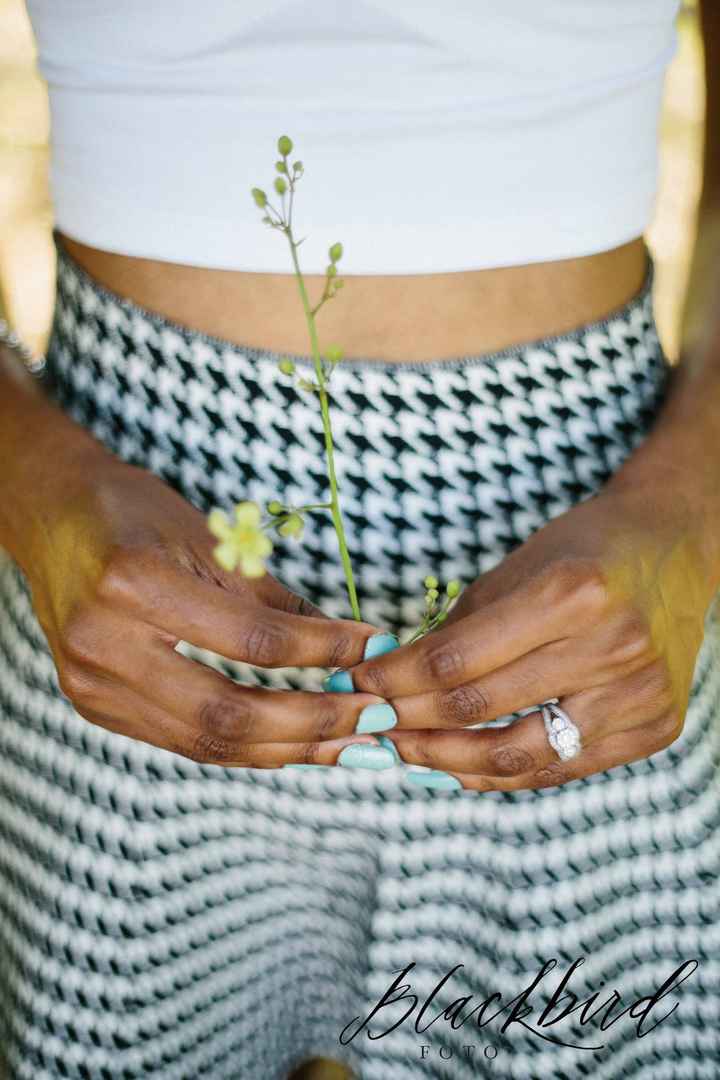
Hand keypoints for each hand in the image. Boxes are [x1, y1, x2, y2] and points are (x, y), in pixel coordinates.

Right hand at [26, 454, 387, 765]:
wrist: (52, 517)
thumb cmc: (134, 513)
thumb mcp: (210, 539)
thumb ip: (275, 601)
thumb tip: (349, 646)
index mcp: (136, 585)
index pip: (253, 641)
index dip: (325, 652)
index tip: (374, 652)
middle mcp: (105, 643)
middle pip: (227, 712)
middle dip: (312, 724)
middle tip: (372, 721)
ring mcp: (92, 683)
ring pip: (205, 740)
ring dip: (285, 748)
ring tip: (345, 744)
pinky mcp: (93, 703)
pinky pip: (181, 738)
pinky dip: (241, 744)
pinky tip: (289, 741)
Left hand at [345, 482, 717, 790]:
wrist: (676, 550)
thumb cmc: (587, 549)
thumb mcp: (518, 567)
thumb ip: (462, 627)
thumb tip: (396, 678)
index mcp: (571, 594)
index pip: (456, 659)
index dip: (395, 678)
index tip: (358, 684)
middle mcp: (611, 646)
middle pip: (480, 708)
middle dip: (409, 720)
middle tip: (369, 723)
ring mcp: (639, 694)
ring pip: (520, 755)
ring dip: (448, 761)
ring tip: (405, 753)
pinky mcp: (655, 727)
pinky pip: (562, 769)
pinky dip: (504, 774)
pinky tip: (461, 767)